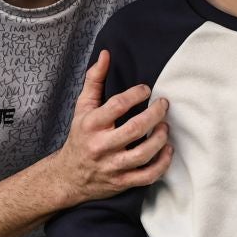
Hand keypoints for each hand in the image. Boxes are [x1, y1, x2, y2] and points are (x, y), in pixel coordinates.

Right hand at [53, 51, 171, 206]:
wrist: (69, 176)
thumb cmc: (80, 136)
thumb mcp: (82, 107)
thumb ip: (94, 80)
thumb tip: (106, 54)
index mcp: (91, 124)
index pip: (117, 105)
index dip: (136, 94)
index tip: (146, 89)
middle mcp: (101, 146)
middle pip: (135, 129)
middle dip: (155, 114)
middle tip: (164, 104)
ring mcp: (112, 166)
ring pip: (143, 154)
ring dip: (160, 138)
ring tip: (165, 126)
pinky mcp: (122, 182)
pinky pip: (147, 176)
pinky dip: (162, 164)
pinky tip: (167, 150)